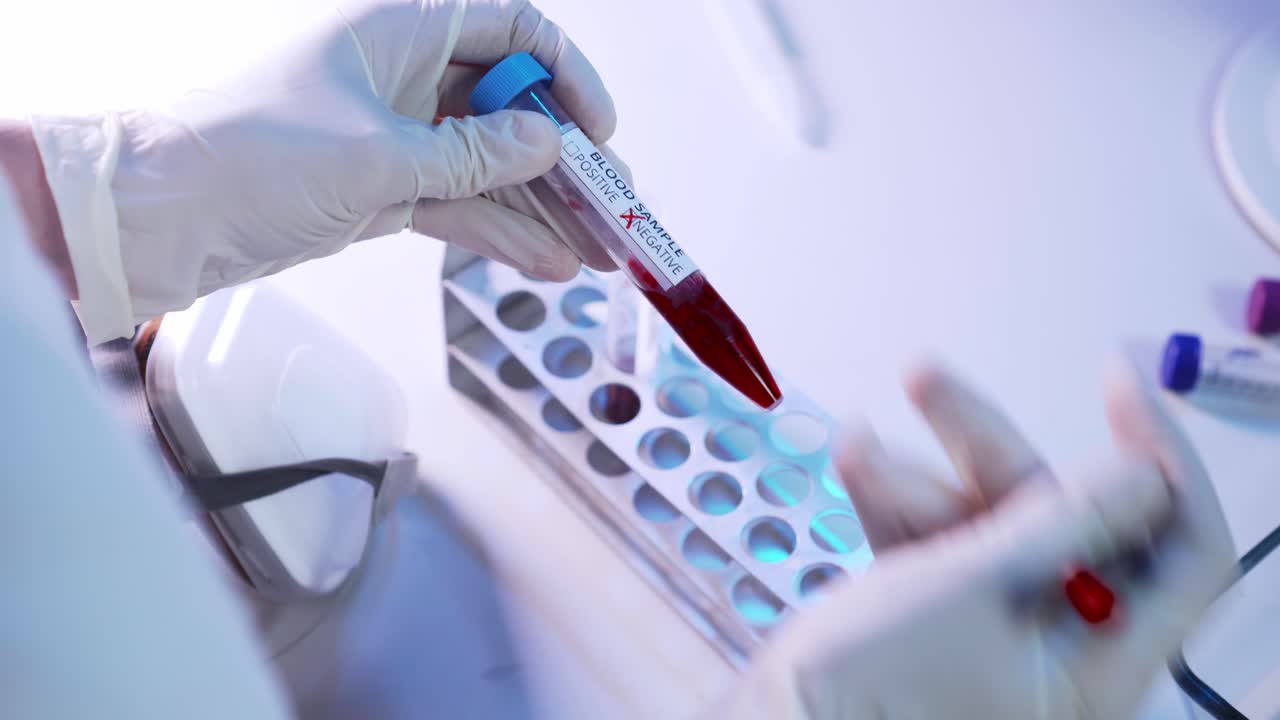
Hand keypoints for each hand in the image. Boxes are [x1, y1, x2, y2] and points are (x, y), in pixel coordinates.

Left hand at [30, 0, 619, 343]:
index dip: (565, 75)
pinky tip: (548, 262)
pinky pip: (458, 204)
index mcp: (399, 28)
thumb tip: (552, 144)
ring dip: (542, 208)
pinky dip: (499, 233)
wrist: (158, 219)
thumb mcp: (380, 157)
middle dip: (566, 159)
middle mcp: (403, 74)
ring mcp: (394, 135)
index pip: (510, 29)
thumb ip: (476, 154)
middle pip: (509, 105)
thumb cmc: (250, 157)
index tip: (601, 131)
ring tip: (600, 250)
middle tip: (616, 207)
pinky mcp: (381, 189)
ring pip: (489, 165)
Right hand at [707, 362, 1235, 718]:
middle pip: (1064, 518)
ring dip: (923, 471)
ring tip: (861, 442)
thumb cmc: (863, 689)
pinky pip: (943, 543)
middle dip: (986, 444)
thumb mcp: (968, 586)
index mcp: (1098, 665)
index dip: (1160, 464)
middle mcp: (1059, 649)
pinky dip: (900, 502)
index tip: (1116, 392)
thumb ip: (1062, 523)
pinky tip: (857, 463)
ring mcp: (998, 630)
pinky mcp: (945, 616)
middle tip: (928, 381)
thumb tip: (1144, 473)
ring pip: (990, 520)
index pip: (1182, 556)